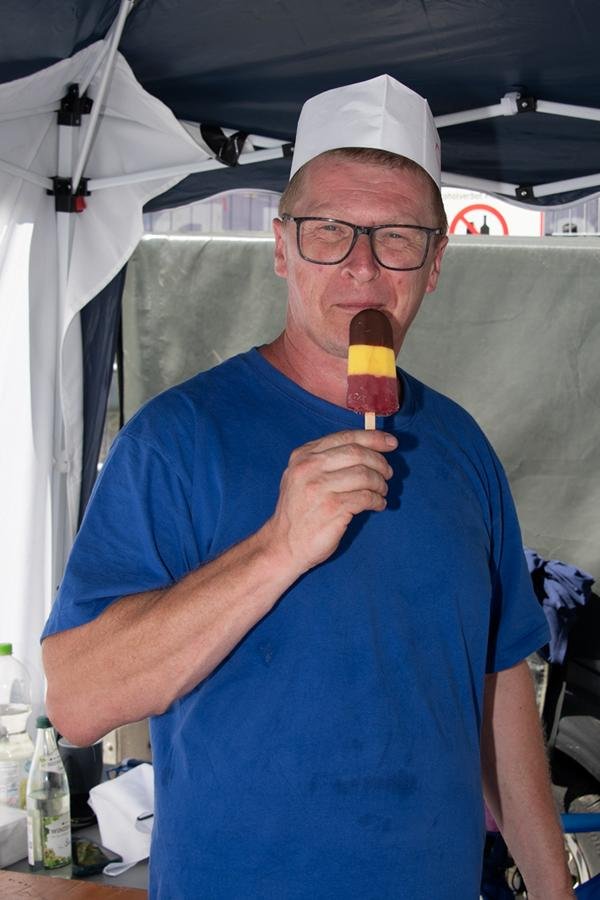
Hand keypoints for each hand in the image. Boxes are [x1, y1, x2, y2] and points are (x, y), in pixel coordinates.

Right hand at [264, 429, 396, 576]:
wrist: (283, 544)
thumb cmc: (300, 510)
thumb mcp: (303, 476)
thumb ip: (328, 460)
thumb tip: (369, 448)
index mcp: (304, 455)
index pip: (345, 437)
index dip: (373, 438)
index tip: (391, 443)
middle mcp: (309, 467)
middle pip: (358, 454)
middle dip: (380, 462)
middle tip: (388, 473)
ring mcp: (320, 487)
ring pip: (364, 475)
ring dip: (380, 483)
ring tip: (381, 492)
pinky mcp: (332, 508)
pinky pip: (366, 497)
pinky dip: (377, 500)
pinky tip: (377, 505)